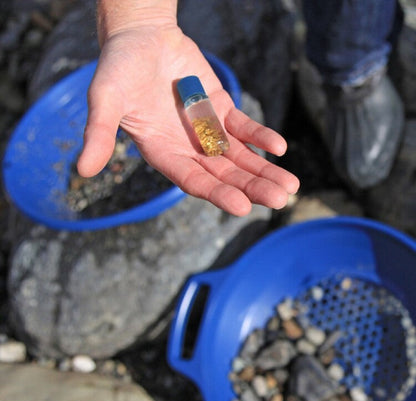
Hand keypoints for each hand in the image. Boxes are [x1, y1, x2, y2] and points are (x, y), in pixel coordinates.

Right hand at [77, 24, 298, 215]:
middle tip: (279, 200)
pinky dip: (261, 135)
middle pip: (223, 175)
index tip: (241, 207)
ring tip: (289, 185)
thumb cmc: (119, 66)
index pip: (192, 180)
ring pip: (239, 157)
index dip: (216, 194)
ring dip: (263, 170)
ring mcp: (207, 131)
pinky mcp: (220, 111)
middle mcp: (187, 148)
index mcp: (162, 153)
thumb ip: (97, 133)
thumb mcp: (105, 98)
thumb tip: (82, 171)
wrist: (142, 36)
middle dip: (251, 187)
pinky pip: (244, 127)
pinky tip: (279, 147)